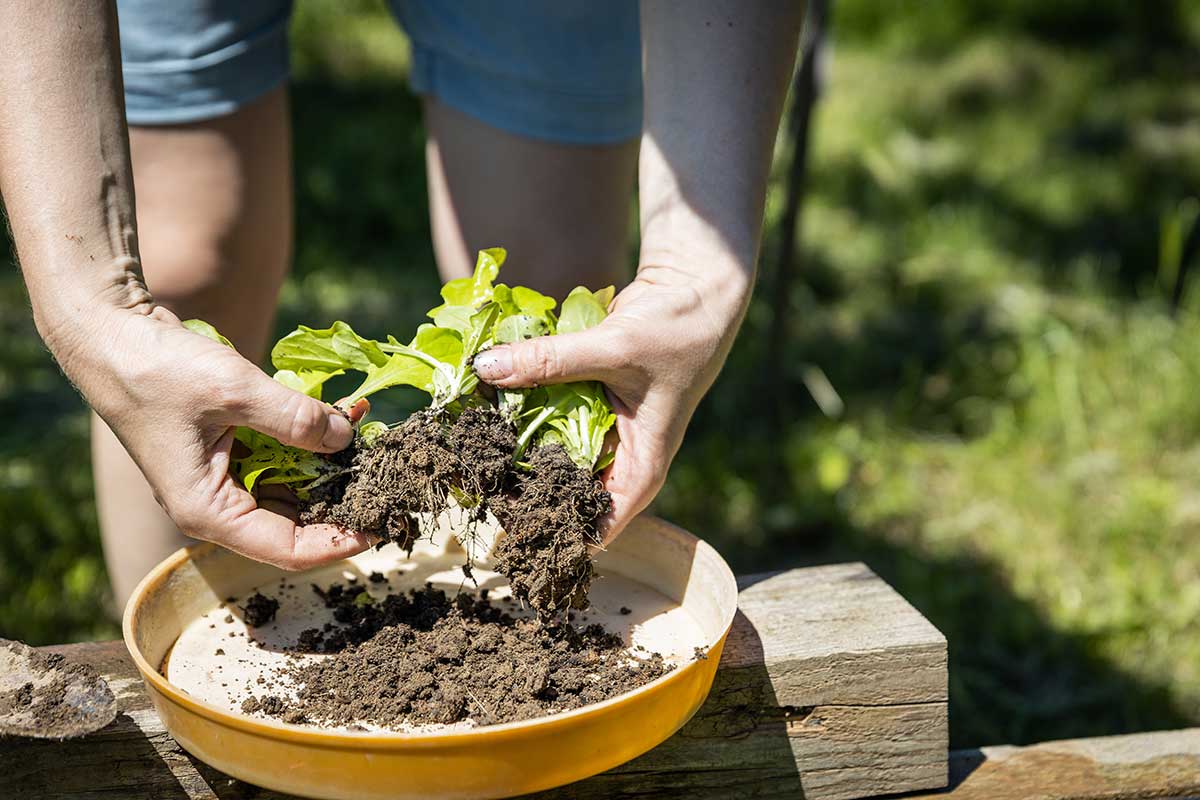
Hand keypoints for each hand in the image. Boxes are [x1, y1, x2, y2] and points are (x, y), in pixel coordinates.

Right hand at [50, 305, 372, 568]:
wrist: (110, 334)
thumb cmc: (157, 370)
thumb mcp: (235, 391)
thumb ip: (295, 418)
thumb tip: (347, 439)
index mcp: (207, 511)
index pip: (286, 549)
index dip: (337, 542)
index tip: (380, 525)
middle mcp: (217, 503)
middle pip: (295, 521)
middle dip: (342, 500)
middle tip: (390, 481)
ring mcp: (223, 475)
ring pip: (292, 486)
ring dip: (331, 465)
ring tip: (373, 442)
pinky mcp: (230, 447)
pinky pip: (281, 455)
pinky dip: (310, 440)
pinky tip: (343, 418)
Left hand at [474, 262, 748, 543]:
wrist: (694, 287)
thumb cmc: (676, 331)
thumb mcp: (615, 349)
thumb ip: (551, 360)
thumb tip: (485, 368)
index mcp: (641, 467)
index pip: (599, 524)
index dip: (555, 532)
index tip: (508, 531)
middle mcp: (620, 455)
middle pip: (566, 490)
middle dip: (523, 490)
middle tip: (475, 487)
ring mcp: (601, 426)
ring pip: (551, 449)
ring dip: (515, 446)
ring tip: (469, 450)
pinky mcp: (586, 396)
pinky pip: (548, 412)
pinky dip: (522, 408)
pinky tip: (485, 406)